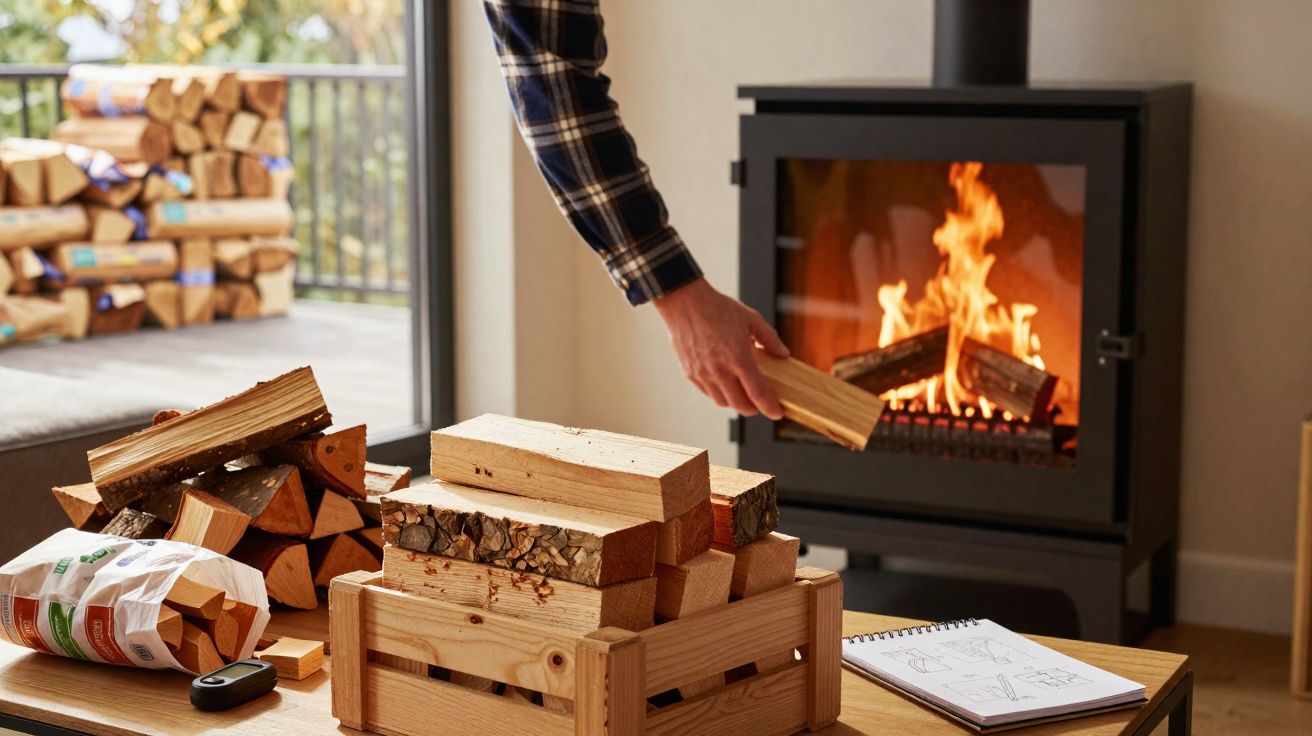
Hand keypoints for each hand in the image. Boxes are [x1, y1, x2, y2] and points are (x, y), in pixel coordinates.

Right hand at [653, 278, 789, 418]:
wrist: (685, 303)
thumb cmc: (718, 308)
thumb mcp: (751, 319)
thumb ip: (770, 339)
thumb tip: (783, 354)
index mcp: (738, 358)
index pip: (757, 394)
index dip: (770, 408)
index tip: (777, 413)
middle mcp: (719, 370)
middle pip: (740, 405)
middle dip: (754, 409)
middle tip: (761, 403)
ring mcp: (703, 374)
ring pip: (723, 402)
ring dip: (735, 401)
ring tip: (742, 391)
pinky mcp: (690, 373)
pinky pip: (708, 392)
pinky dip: (719, 393)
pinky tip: (725, 382)